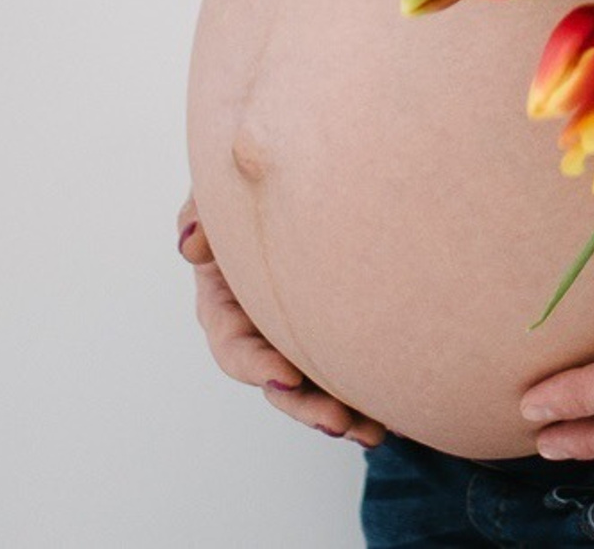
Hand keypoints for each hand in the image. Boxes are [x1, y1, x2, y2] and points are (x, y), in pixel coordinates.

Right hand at [178, 197, 384, 447]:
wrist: (305, 161)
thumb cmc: (253, 177)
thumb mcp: (219, 189)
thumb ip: (201, 211)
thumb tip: (190, 245)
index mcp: (226, 303)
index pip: (236, 346)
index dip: (258, 367)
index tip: (286, 378)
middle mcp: (262, 327)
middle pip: (281, 381)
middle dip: (309, 406)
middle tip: (342, 423)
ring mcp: (299, 331)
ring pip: (318, 383)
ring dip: (344, 411)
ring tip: (376, 431)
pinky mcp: (337, 325)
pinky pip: (351, 362)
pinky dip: (373, 387)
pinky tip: (403, 408)